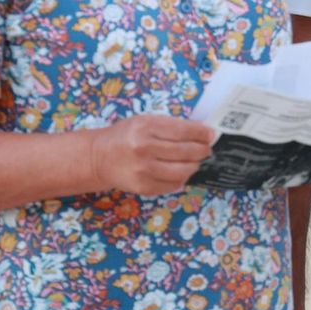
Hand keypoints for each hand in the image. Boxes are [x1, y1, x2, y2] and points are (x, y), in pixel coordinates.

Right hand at [90, 115, 214, 194]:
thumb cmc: (125, 135)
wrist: (99, 157)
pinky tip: (181, 173)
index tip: (211, 134)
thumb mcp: (145, 121)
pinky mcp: (143, 188)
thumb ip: (170, 126)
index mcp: (145, 128)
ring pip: (182, 171)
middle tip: (207, 149)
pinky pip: (172, 185)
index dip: (201, 133)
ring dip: (194, 166)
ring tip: (196, 162)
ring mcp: (143, 171)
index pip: (182, 131)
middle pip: (185, 152)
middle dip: (202, 151)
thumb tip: (201, 132)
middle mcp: (144, 149)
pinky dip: (181, 179)